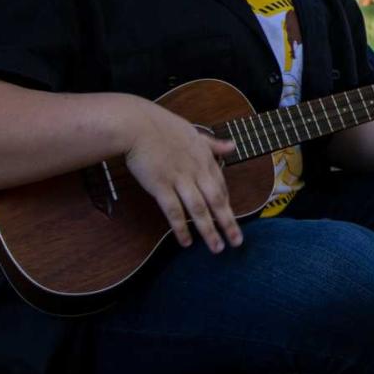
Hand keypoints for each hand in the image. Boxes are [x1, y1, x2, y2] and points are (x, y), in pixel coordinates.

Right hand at [120, 98, 242, 252]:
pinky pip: (174, 211)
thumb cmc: (163, 127)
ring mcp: (179, 178)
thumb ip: (214, 144)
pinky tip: (186, 242)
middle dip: (228, 223)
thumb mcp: (194, 132)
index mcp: (205, 158)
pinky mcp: (161, 185)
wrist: (137, 125)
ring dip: (209, 230)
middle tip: (237, 242)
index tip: (232, 220)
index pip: (221, 186)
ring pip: (199, 209)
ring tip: (217, 248)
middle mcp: (196, 170)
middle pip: (216, 201)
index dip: (227, 206)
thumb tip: (233, 146)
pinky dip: (181, 227)